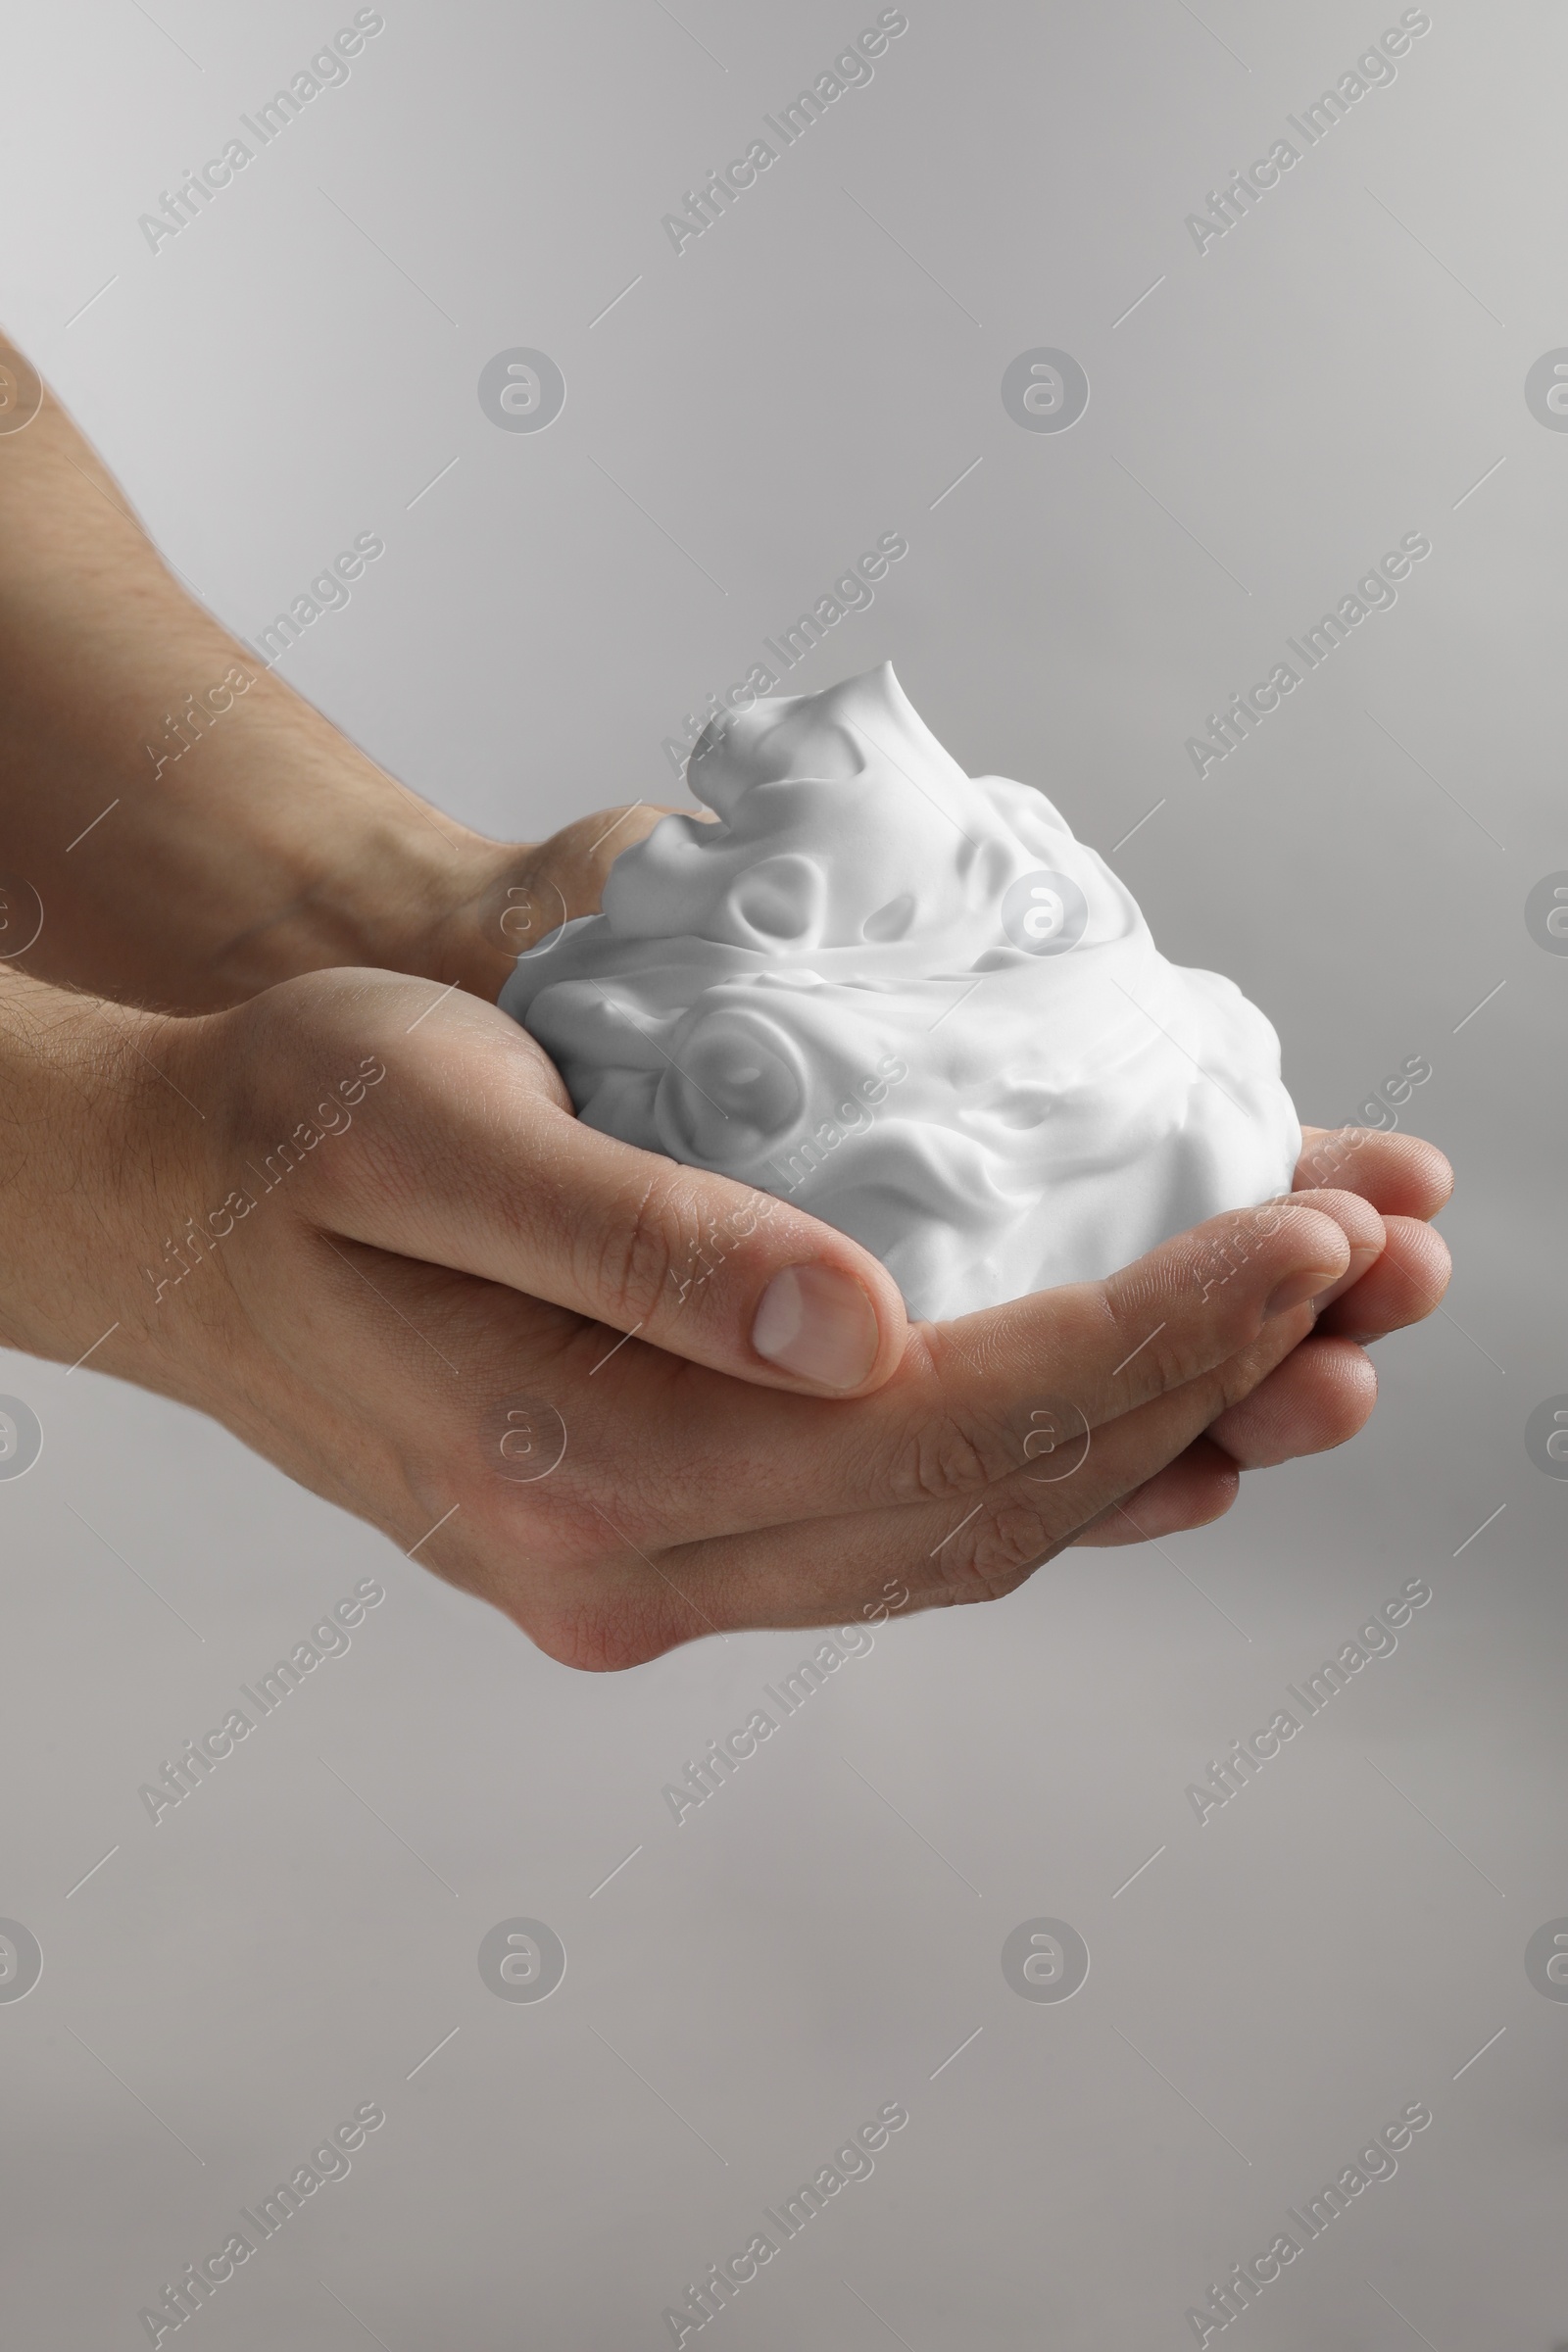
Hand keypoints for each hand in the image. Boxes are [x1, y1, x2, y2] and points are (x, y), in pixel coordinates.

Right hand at [3, 961, 1390, 1668]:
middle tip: (1374, 1272)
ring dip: (1161, 1439)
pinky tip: (1161, 1424)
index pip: (948, 1426)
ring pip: (969, 1535)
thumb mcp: (435, 1129)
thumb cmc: (285, 1134)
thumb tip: (863, 1329)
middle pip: (995, 1501)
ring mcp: (651, 1575)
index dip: (1153, 1329)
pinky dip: (1054, 1470)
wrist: (166, 1214)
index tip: (1304, 1227)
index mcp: (586, 1469)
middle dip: (1210, 1384)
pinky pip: (903, 1531)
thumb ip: (645, 1242)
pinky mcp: (665, 1537)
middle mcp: (633, 1566)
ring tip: (1327, 1347)